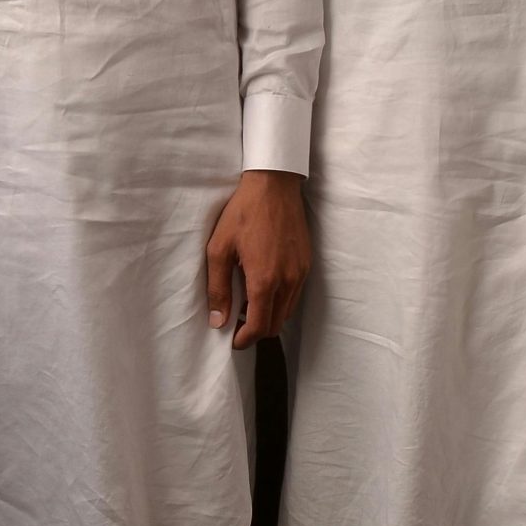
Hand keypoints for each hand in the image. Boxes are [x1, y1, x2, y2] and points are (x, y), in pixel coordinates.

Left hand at [206, 172, 311, 350]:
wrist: (273, 185)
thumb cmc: (243, 213)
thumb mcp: (219, 249)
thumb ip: (218, 288)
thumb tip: (218, 321)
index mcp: (265, 280)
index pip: (259, 326)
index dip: (245, 339)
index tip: (233, 340)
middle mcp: (288, 280)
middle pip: (276, 324)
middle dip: (257, 330)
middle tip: (238, 324)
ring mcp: (301, 272)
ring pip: (287, 311)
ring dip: (269, 316)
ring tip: (249, 306)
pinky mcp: (307, 263)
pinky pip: (295, 294)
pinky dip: (281, 302)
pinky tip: (265, 288)